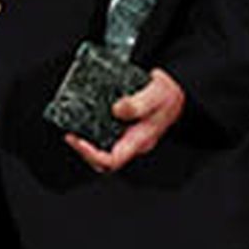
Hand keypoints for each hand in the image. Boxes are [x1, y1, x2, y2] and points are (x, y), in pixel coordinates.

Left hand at [64, 67, 185, 174]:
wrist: (177, 88)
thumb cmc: (169, 94)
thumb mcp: (156, 95)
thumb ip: (137, 104)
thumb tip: (117, 110)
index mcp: (139, 140)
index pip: (112, 160)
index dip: (91, 154)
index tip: (77, 140)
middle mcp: (132, 141)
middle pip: (103, 159)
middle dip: (84, 150)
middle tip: (70, 134)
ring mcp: (127, 135)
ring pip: (102, 147)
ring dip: (86, 140)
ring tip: (73, 126)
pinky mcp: (123, 125)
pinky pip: (104, 133)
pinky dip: (91, 127)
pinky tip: (84, 115)